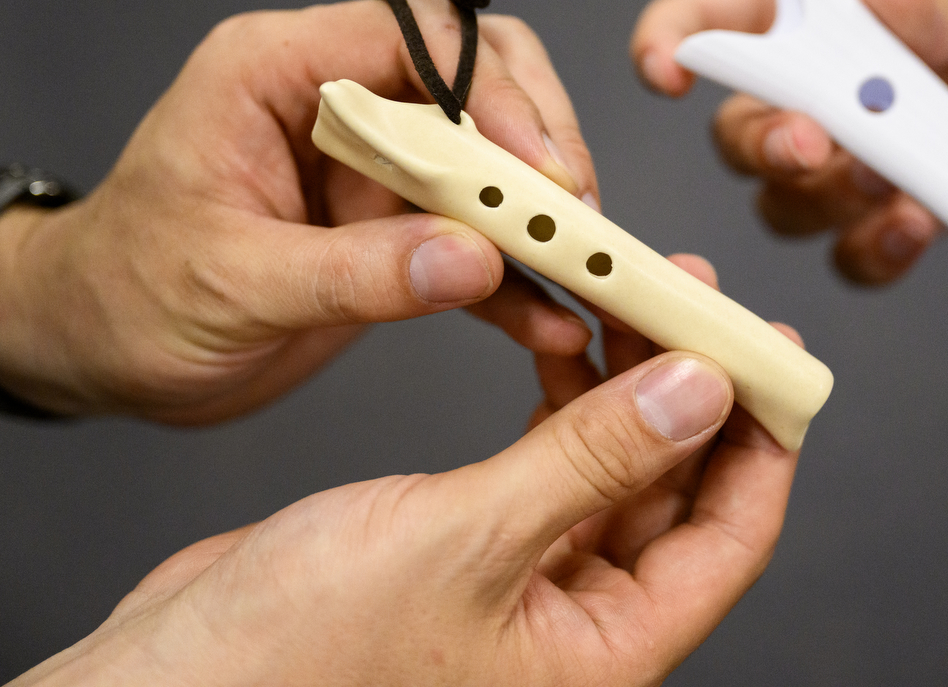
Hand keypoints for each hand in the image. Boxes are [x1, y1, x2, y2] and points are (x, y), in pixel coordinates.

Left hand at [0, 0, 599, 421]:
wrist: (93, 349)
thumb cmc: (126, 293)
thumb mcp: (231, 284)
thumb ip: (355, 272)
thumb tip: (475, 259)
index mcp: (277, 68)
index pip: (417, 34)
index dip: (494, 92)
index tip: (542, 169)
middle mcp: (336, 97)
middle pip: (477, 75)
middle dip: (536, 139)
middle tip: (572, 210)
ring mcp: (371, 160)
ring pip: (491, 153)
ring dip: (540, 208)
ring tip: (585, 262)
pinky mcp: (391, 224)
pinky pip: (472, 235)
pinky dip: (515, 277)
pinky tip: (550, 319)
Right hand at [13, 259, 801, 686]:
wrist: (172, 680)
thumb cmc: (295, 661)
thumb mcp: (466, 545)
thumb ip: (590, 463)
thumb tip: (699, 395)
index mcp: (601, 657)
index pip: (729, 540)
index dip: (762, 444)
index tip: (775, 358)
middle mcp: (574, 627)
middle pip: (676, 492)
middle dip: (692, 393)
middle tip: (698, 301)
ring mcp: (523, 585)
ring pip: (613, 467)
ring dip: (629, 385)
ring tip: (634, 298)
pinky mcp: (471, 545)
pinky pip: (551, 463)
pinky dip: (566, 400)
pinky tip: (570, 345)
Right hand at [631, 0, 947, 283]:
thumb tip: (887, 6)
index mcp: (808, 8)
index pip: (702, 23)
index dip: (667, 49)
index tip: (668, 76)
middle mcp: (817, 87)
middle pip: (738, 138)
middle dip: (766, 150)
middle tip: (816, 145)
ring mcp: (861, 153)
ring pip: (790, 207)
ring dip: (827, 207)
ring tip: (892, 187)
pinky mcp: (909, 204)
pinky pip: (857, 254)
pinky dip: (875, 252)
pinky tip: (917, 228)